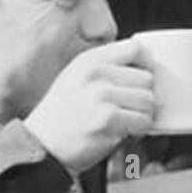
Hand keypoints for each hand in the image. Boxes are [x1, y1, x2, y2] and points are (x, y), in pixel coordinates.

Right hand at [25, 39, 155, 175]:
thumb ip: (107, 69)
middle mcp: (96, 74)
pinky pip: (143, 121)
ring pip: (149, 101)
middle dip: (144, 97)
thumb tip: (147, 69)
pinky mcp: (108, 119)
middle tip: (131, 109)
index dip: (147, 64)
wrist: (42, 144)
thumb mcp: (77, 78)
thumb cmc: (62, 115)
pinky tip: (124, 133)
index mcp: (90, 60)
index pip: (136, 48)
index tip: (143, 79)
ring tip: (127, 121)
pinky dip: (139, 131)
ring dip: (143, 115)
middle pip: (147, 78)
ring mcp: (102, 96)